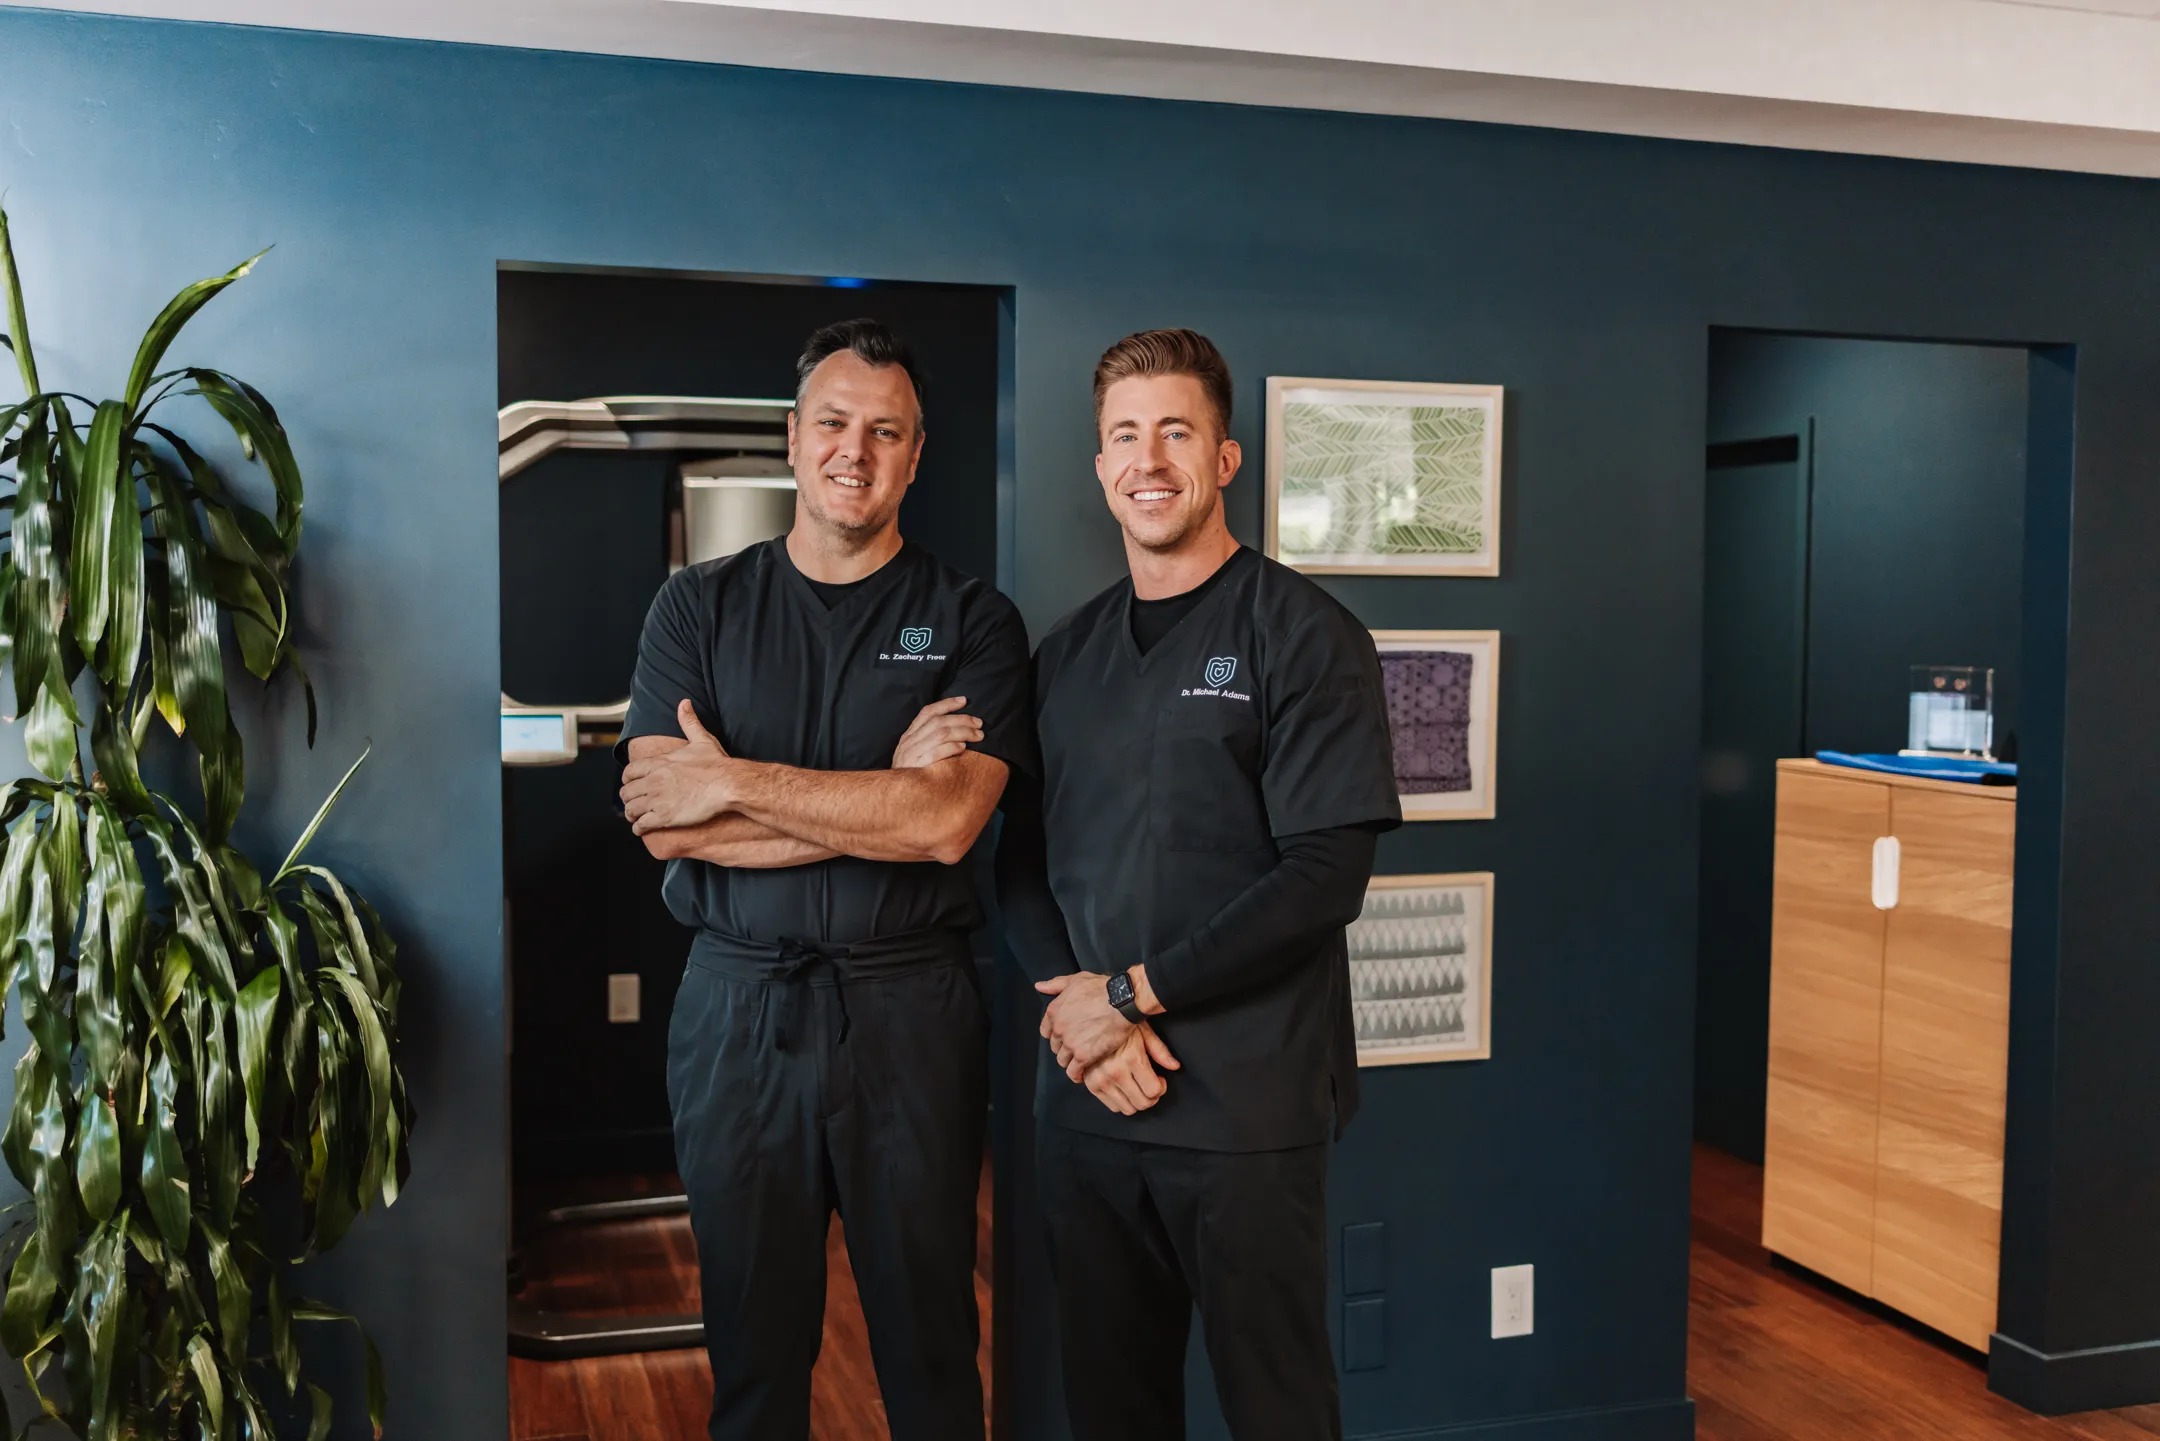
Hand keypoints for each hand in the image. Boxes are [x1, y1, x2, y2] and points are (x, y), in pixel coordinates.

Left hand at [620, 700, 737, 834]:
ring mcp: (658, 799)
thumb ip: (689, 722)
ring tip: (636, 818)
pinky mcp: (665, 816)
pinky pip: (642, 824)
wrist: (728, 784)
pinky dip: (639, 828)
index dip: (628, 780)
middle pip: (627, 792)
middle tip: (634, 803)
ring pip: (631, 809)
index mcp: (660, 763)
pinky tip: (643, 829)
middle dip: (628, 799)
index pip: (629, 772)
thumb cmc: (717, 765)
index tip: (632, 784)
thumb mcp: (701, 739)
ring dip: (632, 815)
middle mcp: (654, 781)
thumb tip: (684, 703)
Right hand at [893, 696, 982, 768]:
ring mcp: (911, 754)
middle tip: (979, 724)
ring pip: (940, 734)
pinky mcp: (916, 767)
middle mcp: (909, 741)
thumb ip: (929, 740)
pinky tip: (963, 747)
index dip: (946, 704)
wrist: (895, 796)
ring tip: (978, 736)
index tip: (964, 700)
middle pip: (938, 722)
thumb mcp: (915, 753)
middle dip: (962, 720)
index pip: (928, 712)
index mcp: (909, 735)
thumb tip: (956, 728)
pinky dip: (951, 747)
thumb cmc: (912, 774)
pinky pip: (936, 753)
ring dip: (963, 732)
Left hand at [1036, 972, 1127, 1074]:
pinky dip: (1077, 1074)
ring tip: (1081, 1060)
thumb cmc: (1102, 989)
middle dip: (1064, 1047)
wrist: (1122, 1002)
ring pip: (1062, 1060)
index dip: (1056, 1034)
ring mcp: (1070, 1043)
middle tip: (1077, 1046)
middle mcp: (1059, 1029)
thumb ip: (1056, 985)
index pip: (1046, 1031)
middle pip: (1055, 1046)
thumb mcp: (1077, 980)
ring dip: (1070, 1061)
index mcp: (1054, 1011)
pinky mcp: (1083, 1056)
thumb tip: (1039, 986)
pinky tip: (1082, 1074)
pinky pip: (1073, 1072)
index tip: (1065, 1035)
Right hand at [1082, 1025, 1176, 1114]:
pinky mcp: (1092, 1085)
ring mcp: (1102, 1080)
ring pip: (1128, 1109)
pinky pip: (1113, 1107)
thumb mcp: (1143, 1031)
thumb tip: (1174, 1066)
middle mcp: (1115, 1072)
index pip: (1153, 1091)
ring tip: (1137, 1086)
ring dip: (1137, 1101)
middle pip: (1142, 1103)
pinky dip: (1122, 1101)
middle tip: (1150, 1085)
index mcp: (1131, 1058)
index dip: (1161, 1087)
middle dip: (1151, 1097)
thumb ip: (1160, 1051)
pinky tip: (1124, 1088)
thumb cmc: (1119, 1024)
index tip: (1159, 1079)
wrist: (1089, 1021)